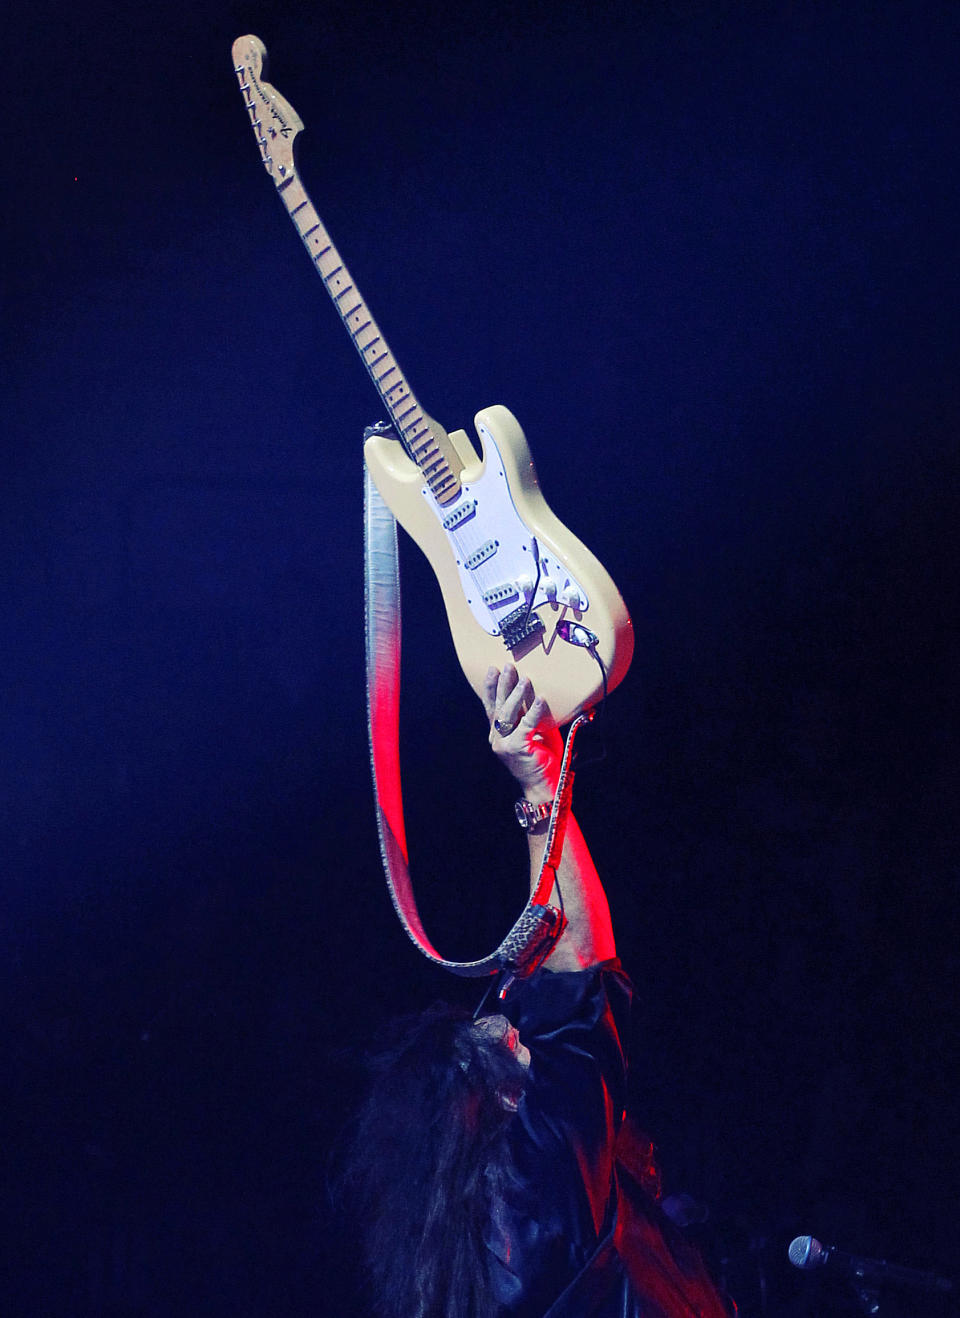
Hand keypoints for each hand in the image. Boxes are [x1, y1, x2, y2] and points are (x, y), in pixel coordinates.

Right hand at [481, 664, 562, 797]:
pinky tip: (540, 698)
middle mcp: (497, 739)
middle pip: (498, 706)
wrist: (544, 788)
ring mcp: (504, 744)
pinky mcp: (517, 748)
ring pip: (508, 714)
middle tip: (507, 666)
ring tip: (524, 678)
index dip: (491, 688)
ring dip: (516, 694)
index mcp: (499, 735)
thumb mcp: (536, 734)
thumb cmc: (542, 761)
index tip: (492, 669)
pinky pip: (525, 724)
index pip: (492, 707)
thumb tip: (541, 694)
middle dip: (502, 684)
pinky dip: (534, 710)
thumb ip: (534, 717)